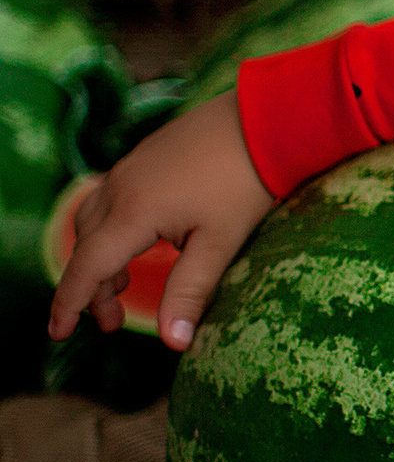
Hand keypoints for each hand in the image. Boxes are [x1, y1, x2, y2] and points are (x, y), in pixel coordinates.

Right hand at [46, 90, 276, 349]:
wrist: (267, 118)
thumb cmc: (246, 182)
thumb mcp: (220, 242)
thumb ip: (190, 292)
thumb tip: (173, 344)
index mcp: (132, 214)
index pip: (87, 268)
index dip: (70, 304)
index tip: (58, 334)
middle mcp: (120, 189)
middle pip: (86, 247)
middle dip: (91, 288)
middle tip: (112, 322)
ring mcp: (130, 168)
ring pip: (95, 221)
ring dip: (100, 257)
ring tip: (123, 286)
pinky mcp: (145, 157)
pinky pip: (111, 199)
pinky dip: (112, 229)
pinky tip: (142, 240)